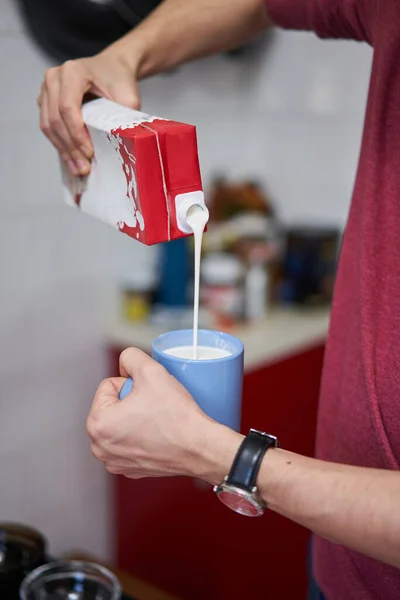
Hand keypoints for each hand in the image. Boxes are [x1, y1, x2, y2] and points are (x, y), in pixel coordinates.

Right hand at [38, 48, 139, 176]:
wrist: (112, 67)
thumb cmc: (120, 79)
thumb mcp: (129, 95)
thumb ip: (125, 115)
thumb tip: (124, 144)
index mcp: (73, 72)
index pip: (67, 107)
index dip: (76, 134)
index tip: (89, 153)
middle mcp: (54, 77)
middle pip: (55, 119)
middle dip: (70, 147)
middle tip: (83, 168)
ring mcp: (47, 88)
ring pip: (48, 124)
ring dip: (63, 150)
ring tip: (77, 168)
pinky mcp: (46, 100)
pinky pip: (48, 125)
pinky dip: (59, 144)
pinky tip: (71, 160)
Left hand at [87, 348, 236, 479]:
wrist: (200, 448)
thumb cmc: (177, 416)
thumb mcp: (152, 370)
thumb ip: (130, 356)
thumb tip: (124, 363)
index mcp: (97, 424)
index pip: (108, 385)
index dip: (131, 383)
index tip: (148, 394)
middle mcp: (100, 448)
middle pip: (112, 406)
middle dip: (130, 401)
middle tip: (153, 405)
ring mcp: (114, 462)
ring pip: (120, 424)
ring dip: (134, 418)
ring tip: (156, 419)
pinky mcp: (129, 469)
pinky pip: (130, 442)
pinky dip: (141, 436)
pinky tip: (158, 434)